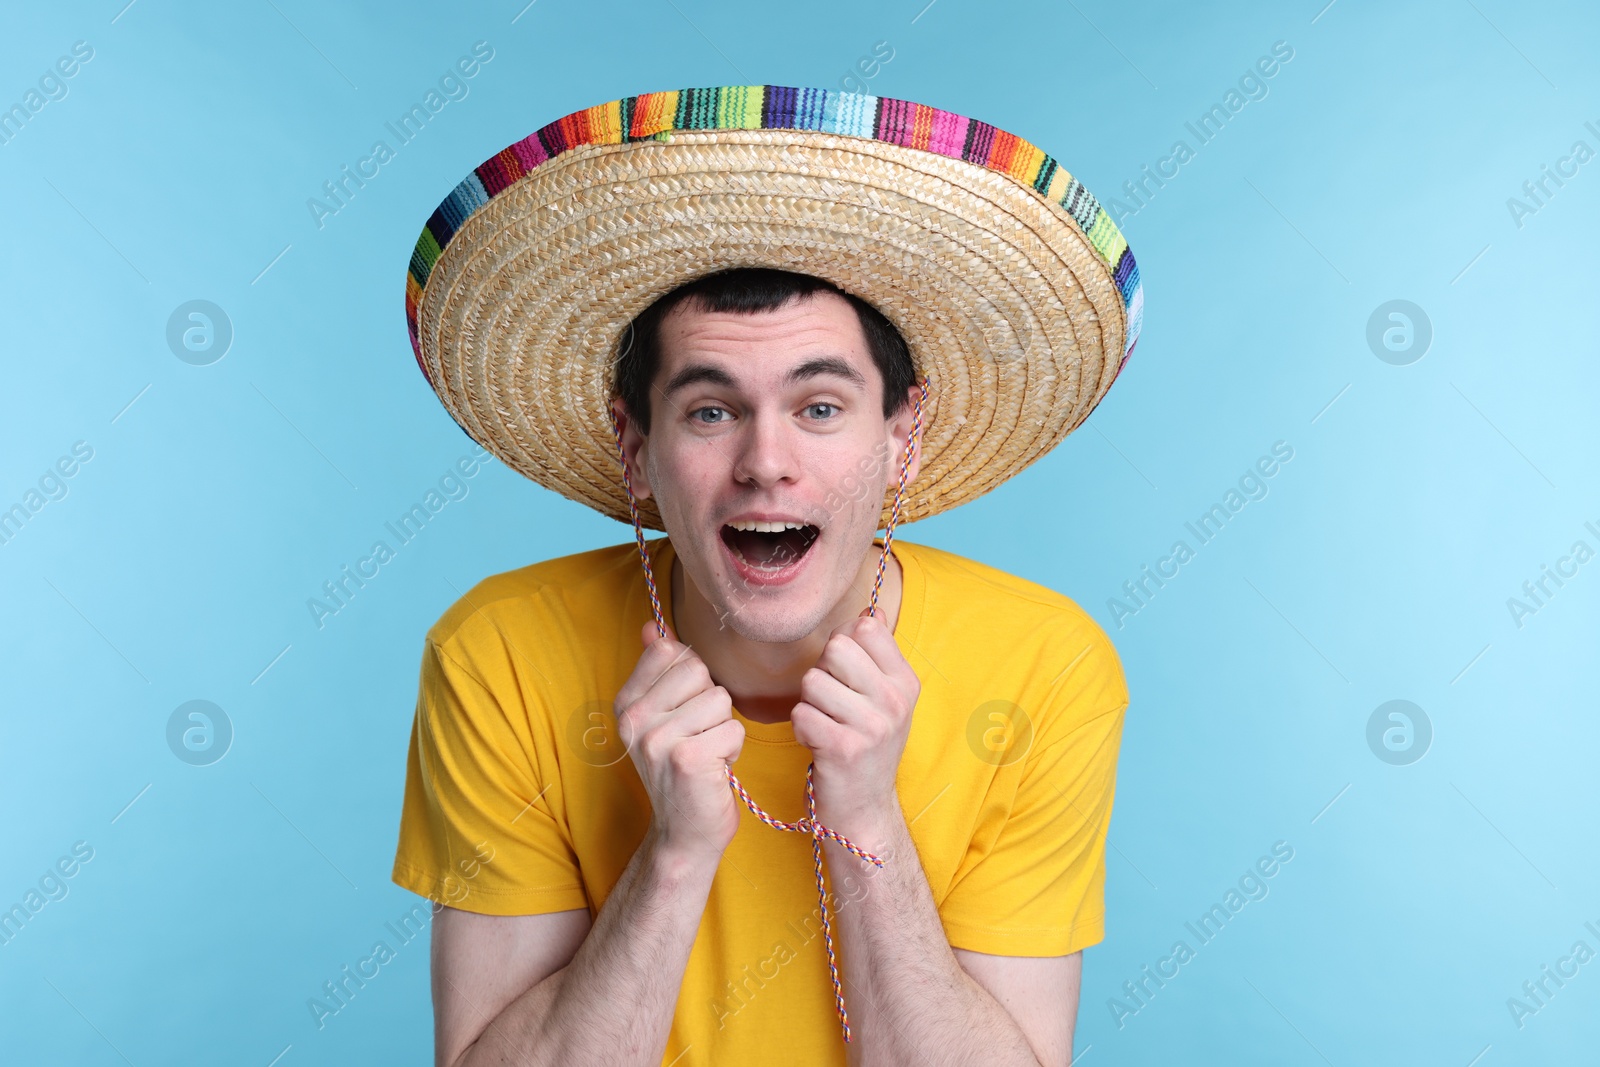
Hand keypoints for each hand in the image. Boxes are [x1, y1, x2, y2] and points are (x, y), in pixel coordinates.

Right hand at [615, 620, 745, 863]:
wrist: (683, 834)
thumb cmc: (679, 770)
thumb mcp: (660, 718)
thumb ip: (657, 670)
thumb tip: (652, 627)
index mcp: (625, 703)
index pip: (670, 651)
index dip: (690, 678)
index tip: (682, 711)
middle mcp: (635, 719)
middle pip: (699, 671)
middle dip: (710, 703)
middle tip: (696, 737)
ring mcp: (658, 739)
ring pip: (720, 700)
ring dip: (723, 729)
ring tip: (705, 754)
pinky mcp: (687, 759)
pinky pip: (732, 730)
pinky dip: (732, 752)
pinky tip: (713, 771)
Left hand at [791, 608, 919, 842]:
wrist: (865, 808)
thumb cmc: (866, 745)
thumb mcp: (884, 697)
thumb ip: (876, 652)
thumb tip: (871, 609)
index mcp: (906, 682)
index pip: (865, 627)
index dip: (843, 644)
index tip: (845, 675)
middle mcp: (895, 701)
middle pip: (836, 648)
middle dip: (822, 672)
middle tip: (832, 703)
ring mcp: (872, 726)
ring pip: (813, 681)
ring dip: (810, 704)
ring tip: (827, 725)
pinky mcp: (844, 748)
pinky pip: (802, 714)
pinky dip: (802, 728)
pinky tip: (818, 744)